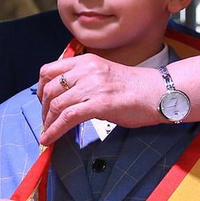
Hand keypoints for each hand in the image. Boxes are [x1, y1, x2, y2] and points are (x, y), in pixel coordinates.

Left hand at [38, 53, 163, 144]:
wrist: (158, 93)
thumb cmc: (135, 88)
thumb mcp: (104, 74)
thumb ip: (84, 80)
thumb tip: (65, 97)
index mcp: (86, 61)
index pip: (49, 70)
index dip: (40, 88)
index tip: (43, 102)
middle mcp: (87, 70)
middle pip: (50, 89)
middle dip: (43, 109)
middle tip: (46, 121)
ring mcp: (93, 86)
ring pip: (56, 104)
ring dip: (48, 122)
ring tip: (48, 133)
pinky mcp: (99, 103)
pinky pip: (67, 118)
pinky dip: (54, 130)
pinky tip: (50, 139)